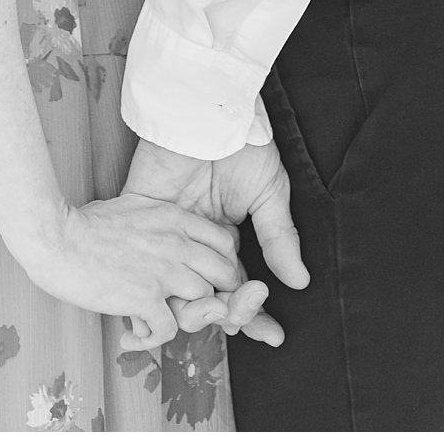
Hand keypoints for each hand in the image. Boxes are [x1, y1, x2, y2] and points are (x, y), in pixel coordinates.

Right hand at [19, 193, 240, 347]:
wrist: (56, 238)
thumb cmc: (84, 224)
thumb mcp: (133, 208)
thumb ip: (157, 221)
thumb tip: (162, 233)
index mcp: (173, 217)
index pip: (225, 242)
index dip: (220, 265)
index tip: (203, 279)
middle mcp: (176, 242)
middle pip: (225, 274)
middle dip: (215, 295)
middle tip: (188, 307)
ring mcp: (164, 270)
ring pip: (204, 303)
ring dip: (183, 317)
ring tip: (154, 321)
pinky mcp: (146, 296)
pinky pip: (170, 329)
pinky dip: (152, 337)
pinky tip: (132, 333)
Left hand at [124, 136, 308, 347]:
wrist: (207, 108)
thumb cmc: (240, 141)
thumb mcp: (268, 191)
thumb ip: (278, 237)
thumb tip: (299, 281)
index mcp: (227, 242)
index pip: (239, 291)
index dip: (255, 315)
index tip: (274, 335)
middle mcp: (197, 246)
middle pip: (210, 301)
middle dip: (233, 315)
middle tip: (246, 307)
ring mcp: (170, 237)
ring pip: (179, 295)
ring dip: (202, 310)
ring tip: (221, 306)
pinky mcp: (144, 221)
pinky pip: (144, 267)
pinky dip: (155, 293)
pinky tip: (171, 305)